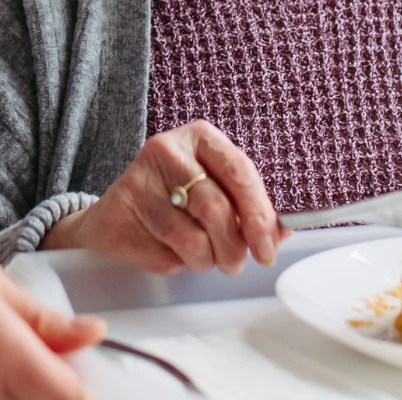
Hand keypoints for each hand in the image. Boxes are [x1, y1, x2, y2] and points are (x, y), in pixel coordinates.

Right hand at [40, 120, 282, 275]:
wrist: (118, 209)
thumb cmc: (175, 197)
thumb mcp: (213, 187)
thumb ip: (247, 206)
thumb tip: (282, 232)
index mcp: (199, 137)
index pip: (240, 172)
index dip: (259, 216)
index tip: (268, 249)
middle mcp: (167, 150)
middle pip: (216, 209)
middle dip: (232, 248)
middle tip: (234, 264)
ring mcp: (139, 179)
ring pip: (191, 239)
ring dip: (204, 260)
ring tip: (201, 257)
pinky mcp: (120, 210)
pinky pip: (163, 254)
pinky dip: (174, 263)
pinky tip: (166, 249)